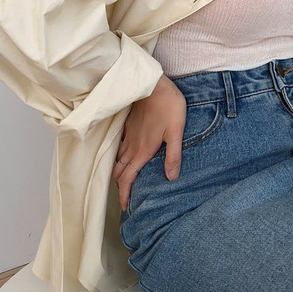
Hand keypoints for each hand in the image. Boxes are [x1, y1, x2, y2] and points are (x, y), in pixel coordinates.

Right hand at [112, 73, 186, 211]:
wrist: (153, 84)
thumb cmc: (168, 106)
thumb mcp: (176, 132)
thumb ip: (173, 155)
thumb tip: (171, 178)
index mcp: (143, 150)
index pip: (128, 178)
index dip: (125, 194)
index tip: (125, 207)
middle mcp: (132, 145)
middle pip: (119, 171)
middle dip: (119, 186)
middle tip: (124, 196)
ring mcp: (127, 134)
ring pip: (116, 159)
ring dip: (117, 171)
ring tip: (122, 180)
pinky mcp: (127, 124)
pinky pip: (118, 146)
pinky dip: (118, 156)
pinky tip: (123, 156)